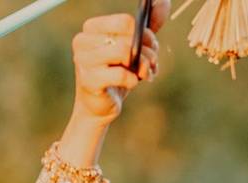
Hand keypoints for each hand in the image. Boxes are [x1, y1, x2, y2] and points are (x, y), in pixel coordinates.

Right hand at [71, 3, 167, 124]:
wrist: (100, 106)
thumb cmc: (117, 74)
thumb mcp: (134, 49)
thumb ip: (148, 26)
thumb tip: (164, 2)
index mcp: (91, 28)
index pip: (125, 21)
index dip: (146, 35)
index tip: (151, 47)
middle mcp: (82, 41)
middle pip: (128, 37)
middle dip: (149, 52)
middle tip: (152, 64)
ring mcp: (83, 60)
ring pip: (125, 52)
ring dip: (144, 65)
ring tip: (145, 74)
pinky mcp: (89, 81)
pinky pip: (122, 74)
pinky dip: (134, 80)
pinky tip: (133, 83)